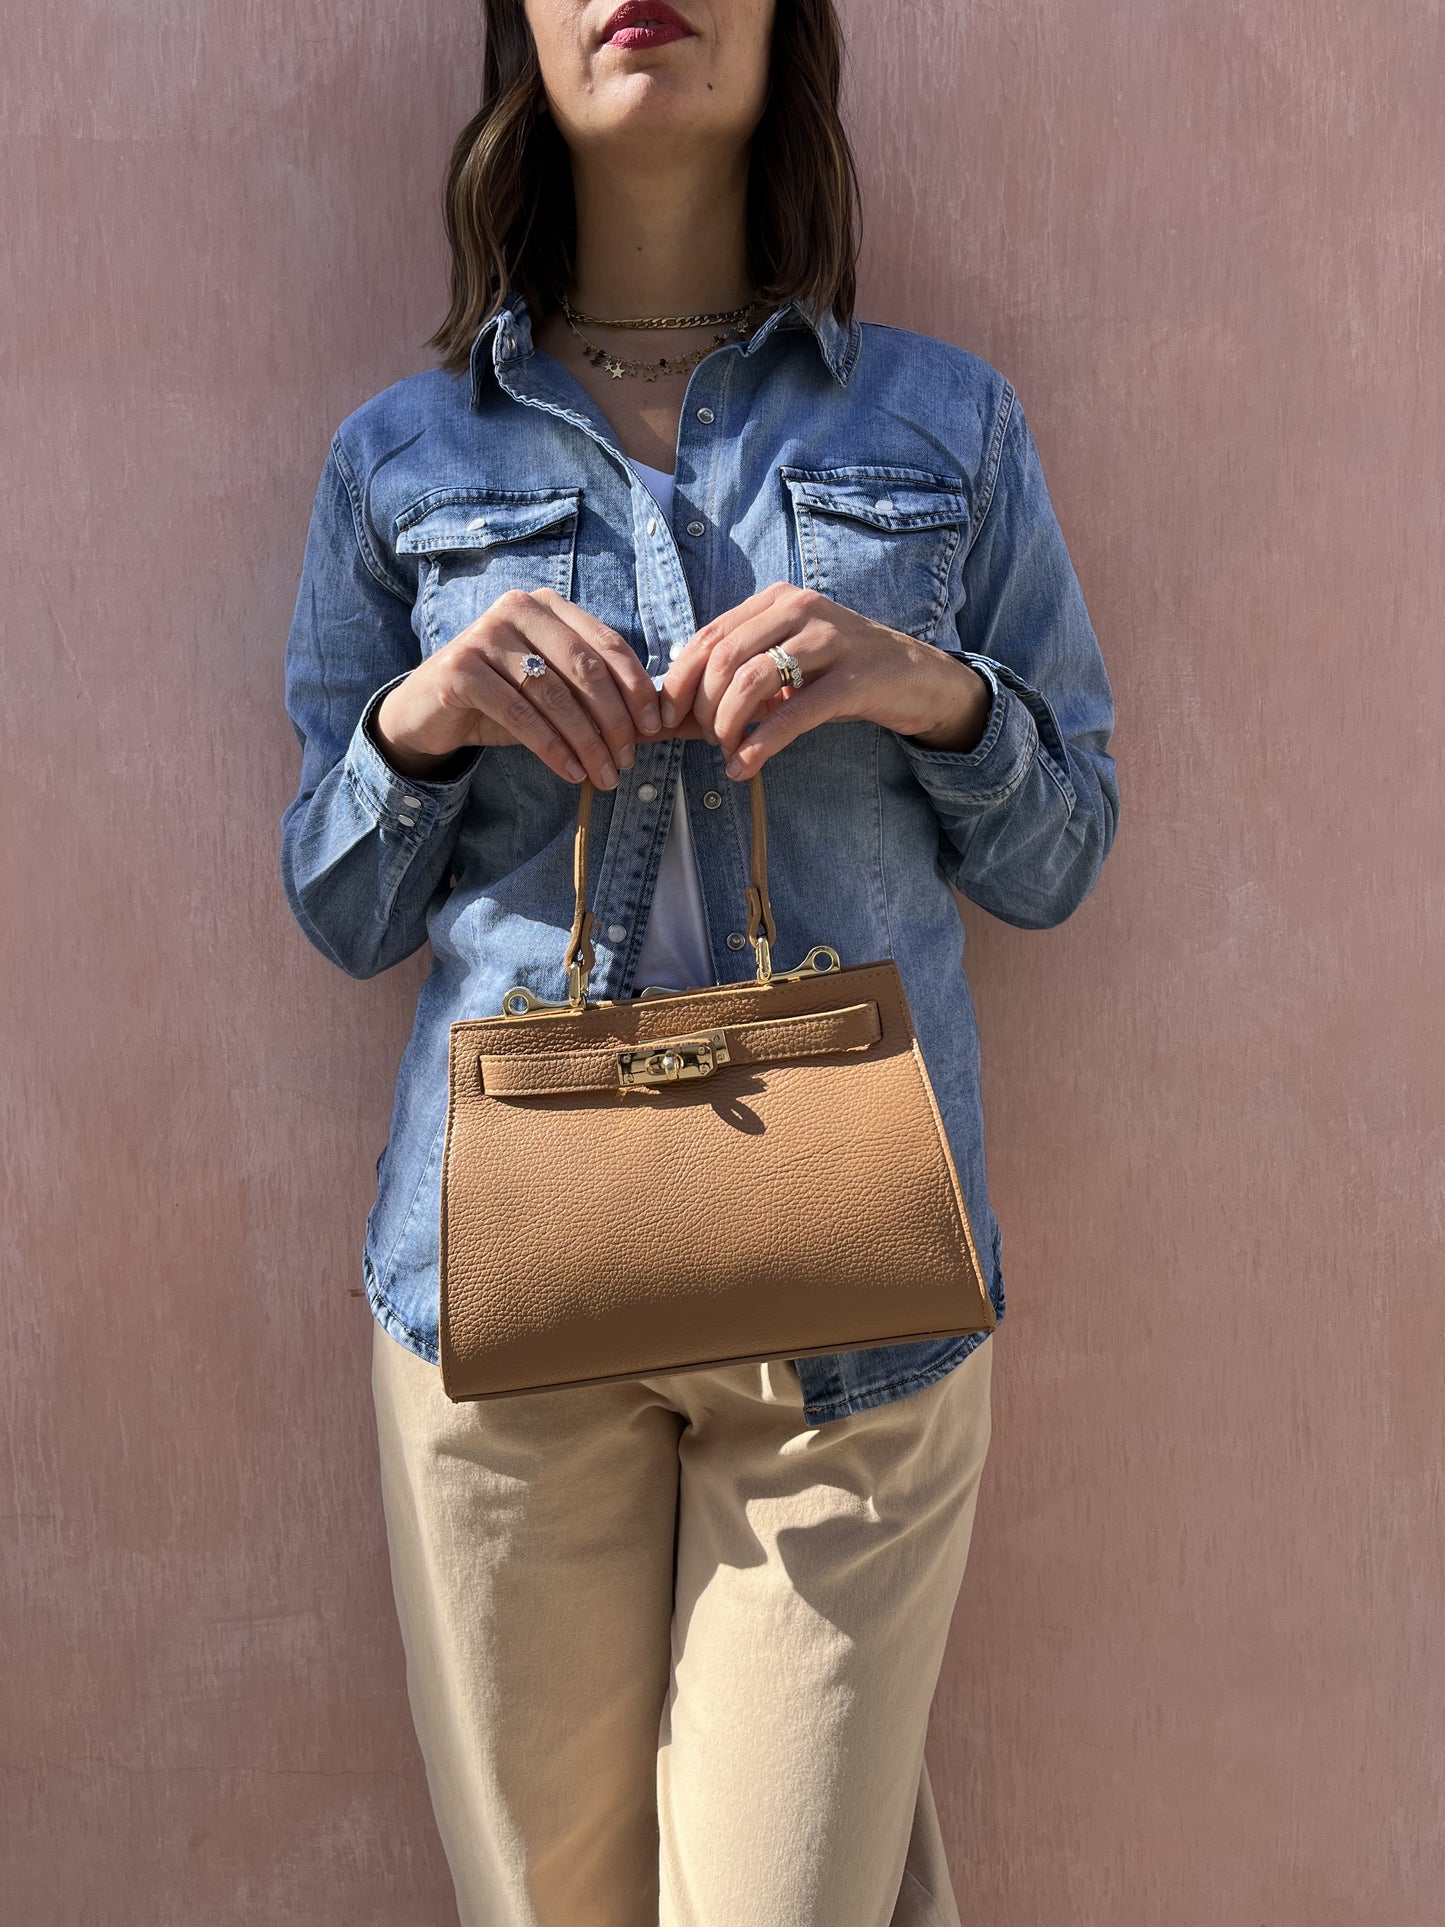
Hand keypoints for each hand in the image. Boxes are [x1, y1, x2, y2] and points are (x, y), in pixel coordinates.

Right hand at [371, 588, 667, 787]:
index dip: (636, 687)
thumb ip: (597, 696)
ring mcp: (485, 636)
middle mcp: (516, 608)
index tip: (654, 727)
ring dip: (586, 741)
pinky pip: (520, 714)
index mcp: (548, 606)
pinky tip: (571, 772)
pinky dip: (552, 748)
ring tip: (604, 775)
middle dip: (614, 720)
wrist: (429, 712)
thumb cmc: (502, 699)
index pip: (606, 643)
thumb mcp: (554, 691)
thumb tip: (659, 723)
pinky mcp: (460, 669)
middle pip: (585, 668)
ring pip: (554, 695)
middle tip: (627, 760)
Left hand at [657, 584, 992, 777]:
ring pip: (752, 680)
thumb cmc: (840, 673)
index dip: (680, 681)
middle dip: (704, 707)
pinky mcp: (854, 678)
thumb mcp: (786, 667)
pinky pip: (793, 713)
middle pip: (724, 658)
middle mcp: (800, 609)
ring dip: (728, 725)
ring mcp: (829, 640)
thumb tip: (670, 717)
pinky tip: (745, 766)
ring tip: (728, 751)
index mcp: (776, 600)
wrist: (917, 676)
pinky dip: (761, 745)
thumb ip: (735, 682)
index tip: (667, 719)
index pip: (709, 636)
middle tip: (709, 740)